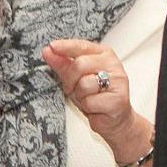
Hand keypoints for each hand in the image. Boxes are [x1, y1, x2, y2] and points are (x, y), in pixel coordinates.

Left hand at [42, 38, 145, 160]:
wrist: (115, 120)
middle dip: (71, 79)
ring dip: (80, 95)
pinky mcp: (118, 99)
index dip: (66, 47)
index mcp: (104, 55)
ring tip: (89, 98)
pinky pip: (90, 101)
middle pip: (80, 64)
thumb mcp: (75, 79)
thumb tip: (47, 51)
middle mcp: (113, 65)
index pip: (82, 46)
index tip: (52, 46)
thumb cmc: (96, 97)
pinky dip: (88, 107)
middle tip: (74, 88)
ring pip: (85, 84)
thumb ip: (63, 65)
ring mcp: (118, 82)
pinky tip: (96, 107)